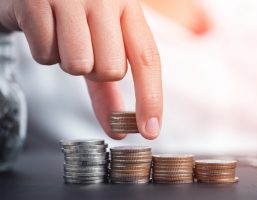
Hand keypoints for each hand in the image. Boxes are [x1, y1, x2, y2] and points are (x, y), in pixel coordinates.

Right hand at [0, 0, 162, 139]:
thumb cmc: (73, 21)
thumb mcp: (99, 46)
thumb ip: (110, 88)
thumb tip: (120, 129)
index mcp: (128, 7)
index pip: (147, 59)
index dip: (150, 98)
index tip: (149, 130)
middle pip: (112, 69)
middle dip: (95, 71)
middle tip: (84, 49)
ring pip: (79, 64)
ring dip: (68, 62)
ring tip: (62, 38)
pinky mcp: (36, 0)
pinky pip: (45, 54)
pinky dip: (44, 51)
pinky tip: (43, 30)